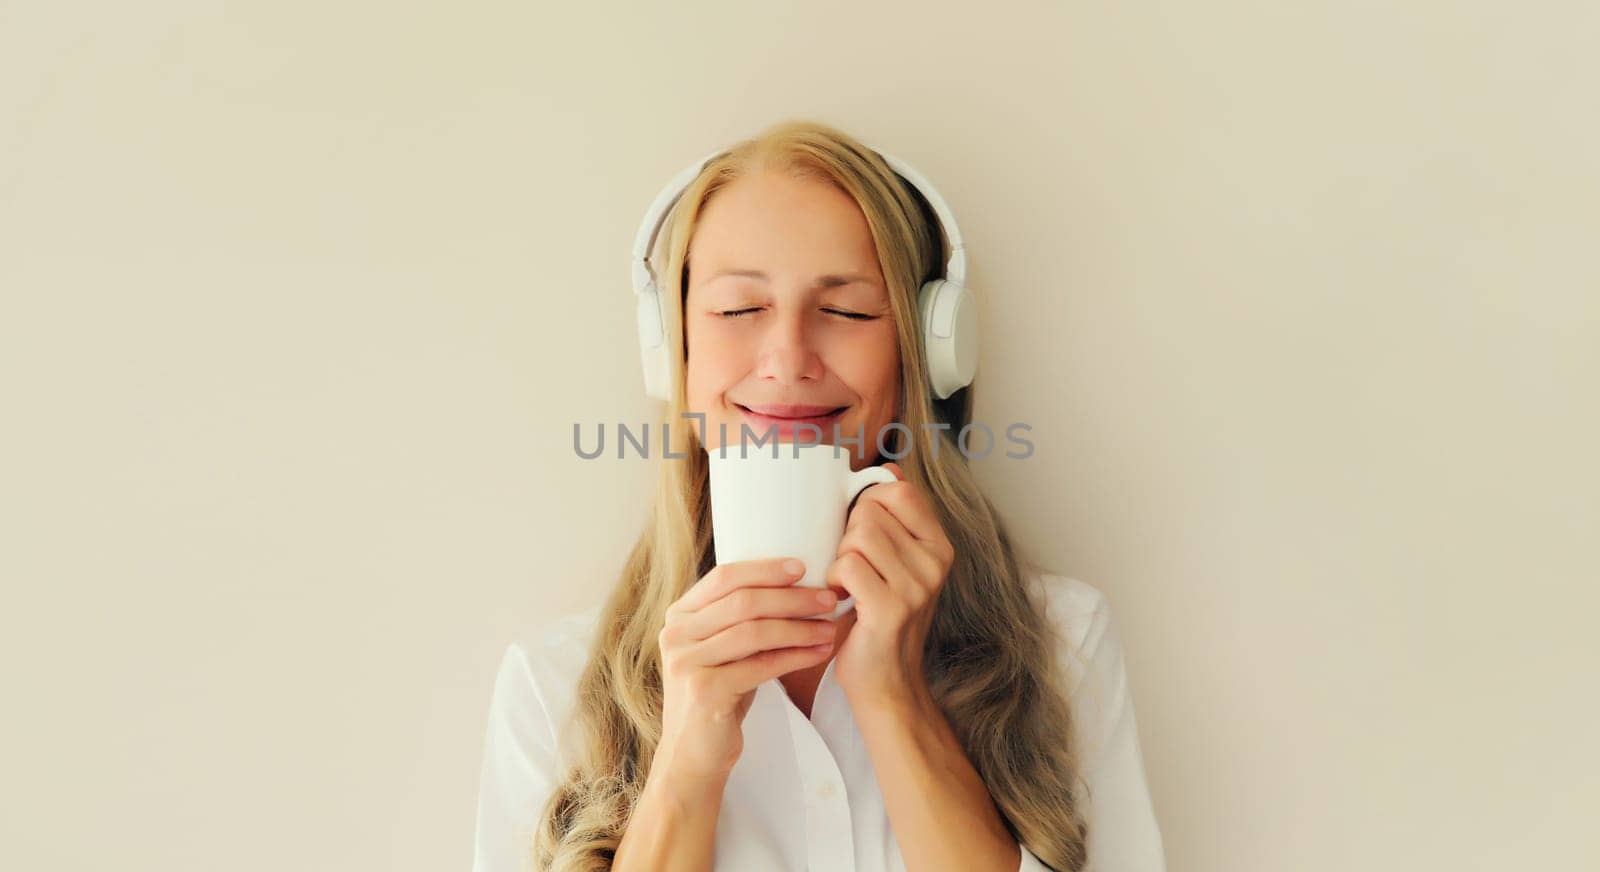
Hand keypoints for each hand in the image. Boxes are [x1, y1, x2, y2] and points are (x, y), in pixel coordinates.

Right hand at [655, 558, 841, 784]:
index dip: (765, 568)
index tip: (803, 567)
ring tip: (830, 627)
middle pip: (743, 602)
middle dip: (792, 598)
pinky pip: (760, 665)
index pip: (724, 577)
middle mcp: (676, 634)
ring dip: (799, 627)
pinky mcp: (705, 690)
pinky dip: (795, 657)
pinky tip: (818, 653)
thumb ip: (738, 618)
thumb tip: (795, 583)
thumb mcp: (721, 650)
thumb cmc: (718, 696)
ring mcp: (687, 662)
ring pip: (754, 632)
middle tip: (827, 599)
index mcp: (679, 615)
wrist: (694, 754)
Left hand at [826, 462, 955, 707]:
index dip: (868, 502)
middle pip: (871, 512)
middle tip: (851, 568)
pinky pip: (847, 565)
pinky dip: (833, 580)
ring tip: (846, 584)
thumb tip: (880, 472)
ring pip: (857, 535)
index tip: (859, 530)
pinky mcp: (892, 607)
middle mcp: (935, 562)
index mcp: (938, 545)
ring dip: (838, 558)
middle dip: (847, 535)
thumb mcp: (897, 566)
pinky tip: (841, 600)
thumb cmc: (879, 620)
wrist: (886, 683)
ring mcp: (917, 585)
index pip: (900, 490)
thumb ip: (892, 524)